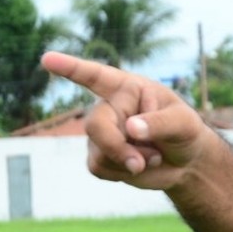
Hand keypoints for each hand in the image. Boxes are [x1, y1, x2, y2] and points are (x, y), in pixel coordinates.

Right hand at [41, 52, 208, 190]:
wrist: (185, 162)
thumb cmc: (185, 132)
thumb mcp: (184, 124)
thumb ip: (161, 123)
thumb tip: (131, 127)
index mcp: (128, 88)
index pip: (96, 75)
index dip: (71, 67)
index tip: (47, 58)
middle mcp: (110, 106)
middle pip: (95, 124)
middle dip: (116, 146)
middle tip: (141, 162)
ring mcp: (101, 131)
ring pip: (98, 150)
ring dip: (128, 161)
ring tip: (153, 157)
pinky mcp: (99, 155)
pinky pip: (99, 168)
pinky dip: (122, 173)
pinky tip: (138, 165)